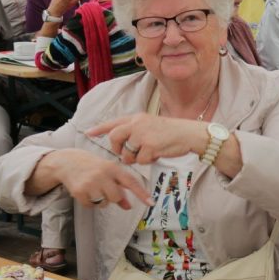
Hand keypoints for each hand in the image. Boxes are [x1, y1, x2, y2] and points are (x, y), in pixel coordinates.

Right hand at [37, 148, 151, 208]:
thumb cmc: (93, 167)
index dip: (141, 193)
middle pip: (116, 197)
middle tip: (105, 190)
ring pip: (104, 203)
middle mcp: (102, 174)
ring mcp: (90, 183)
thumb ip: (120, 187)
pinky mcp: (79, 191)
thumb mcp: (109, 172)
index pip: (131, 182)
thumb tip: (128, 206)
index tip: (150, 202)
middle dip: (113, 197)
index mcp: (113, 168)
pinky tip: (86, 192)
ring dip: (101, 200)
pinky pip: (91, 205)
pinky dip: (90, 202)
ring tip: (95, 189)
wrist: (67, 161)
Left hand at [87, 113, 207, 164]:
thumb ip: (137, 130)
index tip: (89, 132)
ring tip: (150, 153)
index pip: (113, 123)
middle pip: (114, 137)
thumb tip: (125, 145)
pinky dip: (148, 161)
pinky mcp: (150, 146)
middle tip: (125, 153)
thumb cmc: (173, 132)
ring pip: (127, 153)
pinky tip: (158, 154)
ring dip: (136, 158)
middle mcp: (137, 124)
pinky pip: (141, 160)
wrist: (189, 134)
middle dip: (117, 149)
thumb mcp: (152, 125)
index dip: (100, 128)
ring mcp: (143, 135)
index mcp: (137, 118)